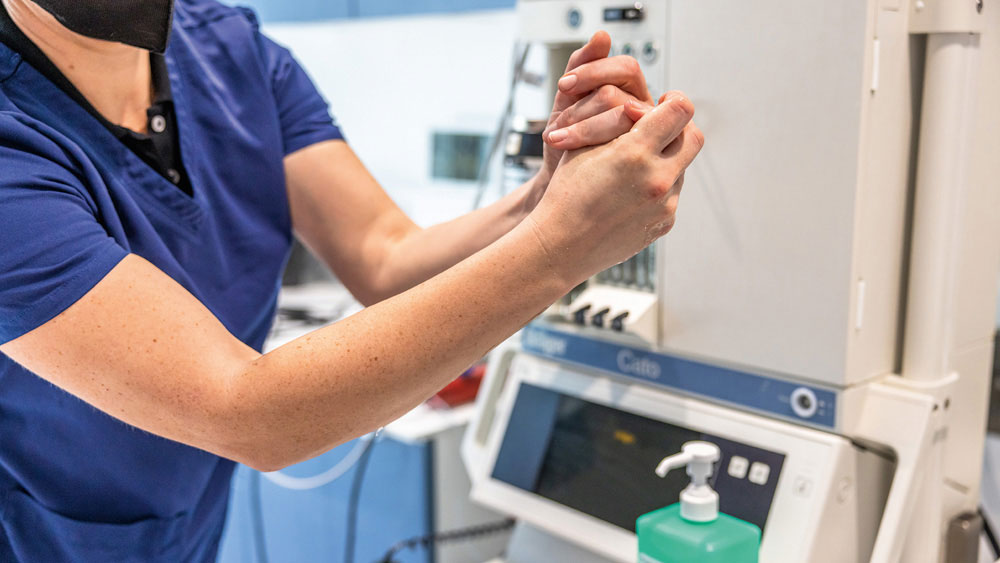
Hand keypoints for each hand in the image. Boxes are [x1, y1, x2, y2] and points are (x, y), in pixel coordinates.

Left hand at [526, 32, 654, 202]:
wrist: (558, 182)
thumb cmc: (566, 141)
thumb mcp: (567, 101)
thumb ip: (581, 66)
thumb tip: (603, 36)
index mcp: (631, 92)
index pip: (626, 68)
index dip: (593, 72)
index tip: (564, 86)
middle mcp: (643, 113)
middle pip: (620, 95)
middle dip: (580, 106)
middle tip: (557, 123)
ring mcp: (644, 140)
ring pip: (621, 121)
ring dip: (581, 128)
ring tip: (558, 140)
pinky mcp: (638, 164)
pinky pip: (623, 150)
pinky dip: (588, 147)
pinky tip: (569, 154)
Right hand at [526, 93, 703, 285]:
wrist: (561, 245)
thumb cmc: (566, 192)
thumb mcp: (585, 145)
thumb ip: (621, 121)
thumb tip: (650, 107)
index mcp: (635, 152)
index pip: (680, 110)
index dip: (675, 100)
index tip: (665, 100)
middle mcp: (657, 179)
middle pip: (694, 137)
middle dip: (680, 128)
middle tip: (662, 125)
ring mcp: (665, 205)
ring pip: (682, 168)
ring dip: (666, 159)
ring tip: (637, 162)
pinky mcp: (664, 224)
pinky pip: (672, 195)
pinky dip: (657, 187)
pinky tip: (631, 191)